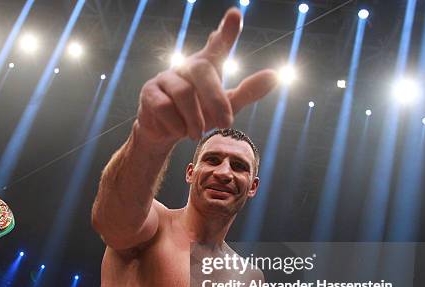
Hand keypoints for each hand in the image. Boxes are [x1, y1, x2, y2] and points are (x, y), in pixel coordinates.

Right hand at [136, 8, 276, 144]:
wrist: (165, 133)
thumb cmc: (197, 114)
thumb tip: (274, 76)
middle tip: (225, 123)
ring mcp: (165, 78)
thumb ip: (247, 91)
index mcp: (206, 66)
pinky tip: (178, 130)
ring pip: (183, 94)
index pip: (217, 45)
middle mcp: (185, 66)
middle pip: (203, 70)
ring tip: (197, 133)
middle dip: (216, 99)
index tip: (235, 15)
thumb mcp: (225, 106)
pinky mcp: (149, 92)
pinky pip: (165, 108)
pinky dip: (176, 125)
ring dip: (195, 120)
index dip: (227, 31)